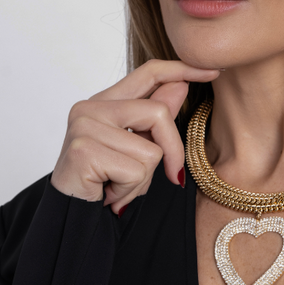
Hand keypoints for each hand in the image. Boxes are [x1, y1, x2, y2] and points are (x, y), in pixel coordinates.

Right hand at [51, 59, 218, 213]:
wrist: (70, 215)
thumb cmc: (104, 182)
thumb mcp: (137, 148)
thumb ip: (154, 118)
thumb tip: (180, 85)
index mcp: (104, 102)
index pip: (148, 72)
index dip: (182, 69)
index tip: (213, 71)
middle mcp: (90, 107)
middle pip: (158, 113)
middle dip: (172, 151)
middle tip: (166, 176)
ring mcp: (84, 127)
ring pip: (150, 150)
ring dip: (142, 179)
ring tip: (118, 185)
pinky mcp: (84, 151)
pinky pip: (135, 171)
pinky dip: (130, 190)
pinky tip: (109, 193)